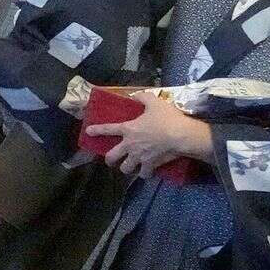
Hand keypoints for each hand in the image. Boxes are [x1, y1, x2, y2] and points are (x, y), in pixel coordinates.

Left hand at [83, 91, 211, 175]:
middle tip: (111, 160)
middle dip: (109, 160)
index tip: (88, 132)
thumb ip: (143, 97)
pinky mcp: (150, 165)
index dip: (96, 130)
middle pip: (112, 157)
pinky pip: (144, 174)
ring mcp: (139, 157)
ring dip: (126, 168)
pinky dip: (145, 174)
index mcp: (128, 129)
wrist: (181, 135)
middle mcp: (130, 145)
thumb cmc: (167, 118)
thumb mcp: (154, 102)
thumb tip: (135, 95)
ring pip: (125, 169)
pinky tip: (147, 172)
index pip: (108, 129)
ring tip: (130, 166)